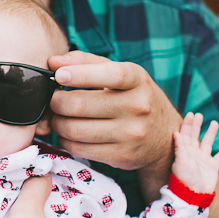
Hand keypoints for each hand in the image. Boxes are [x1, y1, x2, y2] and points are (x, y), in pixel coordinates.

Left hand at [49, 51, 181, 171]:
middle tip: (53, 100)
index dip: (79, 74)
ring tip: (58, 117)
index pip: (109, 75)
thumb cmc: (134, 98)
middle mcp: (137, 106)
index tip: (59, 75)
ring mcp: (130, 133)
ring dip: (57, 123)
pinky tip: (68, 133)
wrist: (164, 138)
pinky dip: (65, 140)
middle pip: (80, 104)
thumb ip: (86, 62)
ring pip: (75, 129)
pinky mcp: (121, 156)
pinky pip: (79, 148)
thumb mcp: (120, 73)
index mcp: (137, 80)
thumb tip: (53, 62)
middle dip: (56, 102)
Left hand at [171, 112, 218, 193]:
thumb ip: (179, 147)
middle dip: (197, 126)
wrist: (194, 195)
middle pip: (195, 136)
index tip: (191, 114)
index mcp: (185, 151)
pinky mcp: (213, 167)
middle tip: (200, 115)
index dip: (188, 124)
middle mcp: (194, 154)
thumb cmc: (184, 179)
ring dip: (211, 133)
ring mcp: (203, 160)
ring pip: (208, 143)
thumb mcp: (180, 162)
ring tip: (214, 122)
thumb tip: (175, 132)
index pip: (185, 134)